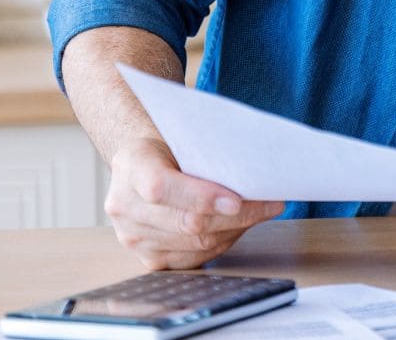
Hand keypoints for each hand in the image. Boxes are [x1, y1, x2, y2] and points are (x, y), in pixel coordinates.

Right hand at [102, 137, 283, 268]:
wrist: (142, 165)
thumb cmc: (170, 147)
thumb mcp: (182, 135)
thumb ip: (208, 154)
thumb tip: (254, 174)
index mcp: (131, 166)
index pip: (161, 187)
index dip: (200, 197)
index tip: (237, 199)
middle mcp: (124, 206)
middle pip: (187, 222)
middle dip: (237, 216)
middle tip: (270, 204)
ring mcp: (133, 237)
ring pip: (196, 244)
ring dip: (235, 230)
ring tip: (260, 213)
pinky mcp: (148, 258)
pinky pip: (194, 259)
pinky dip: (223, 243)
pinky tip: (238, 227)